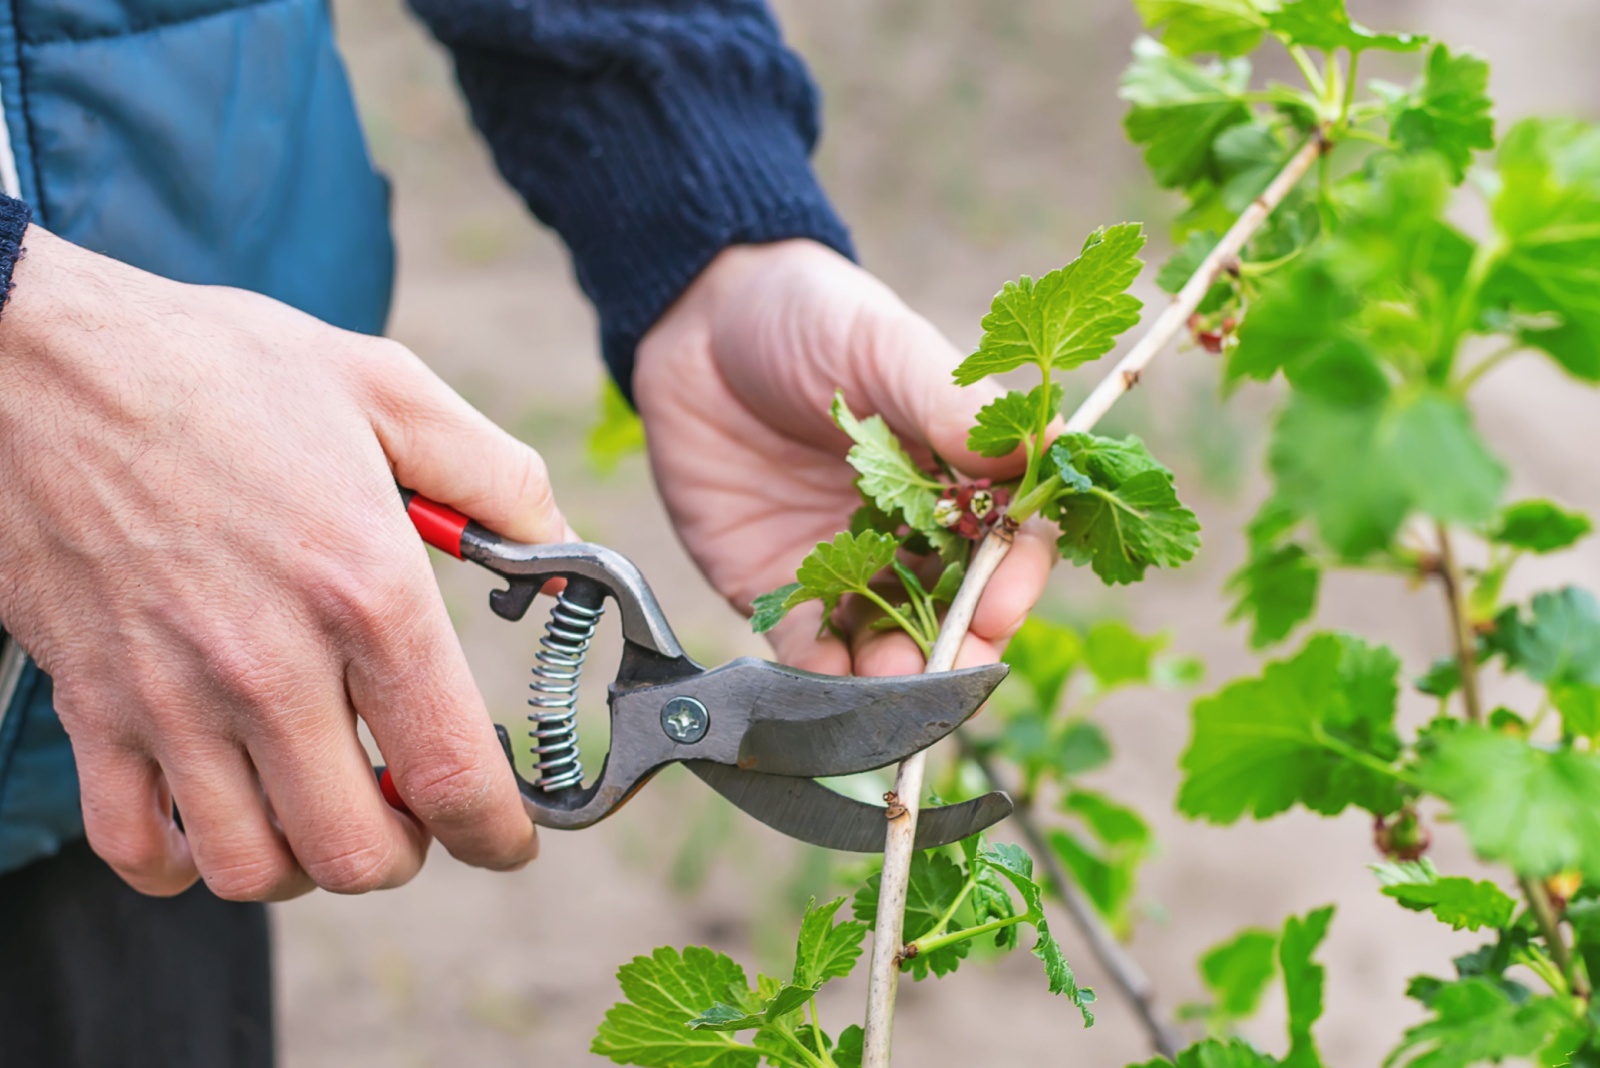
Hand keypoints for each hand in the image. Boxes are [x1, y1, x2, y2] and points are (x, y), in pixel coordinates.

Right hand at [0, 228, 566, 898]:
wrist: (43, 360)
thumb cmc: (221, 370)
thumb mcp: (390, 391)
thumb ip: (498, 479)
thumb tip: (562, 555)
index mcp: (364, 590)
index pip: (452, 771)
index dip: (498, 832)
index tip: (510, 838)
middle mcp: (269, 665)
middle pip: (357, 851)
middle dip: (408, 852)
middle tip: (415, 808)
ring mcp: (171, 696)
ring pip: (252, 868)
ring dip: (306, 862)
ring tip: (324, 807)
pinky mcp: (92, 705)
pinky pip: (136, 846)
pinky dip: (185, 860)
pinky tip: (221, 811)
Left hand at [635, 239, 1055, 676]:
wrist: (695, 324)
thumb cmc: (808, 316)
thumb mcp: (883, 345)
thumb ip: (948, 403)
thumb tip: (1033, 453)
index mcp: (959, 475)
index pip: (1009, 544)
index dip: (1013, 580)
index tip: (1000, 605)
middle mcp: (913, 532)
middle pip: (956, 611)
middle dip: (961, 648)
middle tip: (954, 671)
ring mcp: (848, 566)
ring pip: (888, 642)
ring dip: (897, 678)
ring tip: (890, 689)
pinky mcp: (779, 588)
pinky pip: (808, 648)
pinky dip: (821, 677)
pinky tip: (827, 687)